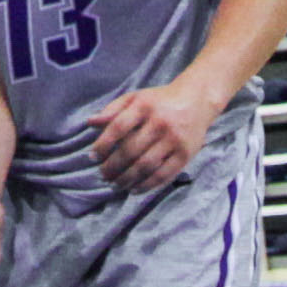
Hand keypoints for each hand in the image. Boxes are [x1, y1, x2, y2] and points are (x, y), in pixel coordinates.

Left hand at [90, 81, 205, 193]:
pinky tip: (134, 189)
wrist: (197, 99)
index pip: (118, 127)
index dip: (103, 144)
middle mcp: (160, 122)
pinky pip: (163, 175)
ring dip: (127, 179)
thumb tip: (89, 122)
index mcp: (144, 105)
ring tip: (115, 185)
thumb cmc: (160, 100)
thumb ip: (112, 109)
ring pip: (146, 165)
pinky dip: (147, 186)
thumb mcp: (136, 98)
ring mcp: (174, 139)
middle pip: (130, 150)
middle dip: (113, 167)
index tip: (93, 157)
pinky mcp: (185, 154)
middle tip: (103, 175)